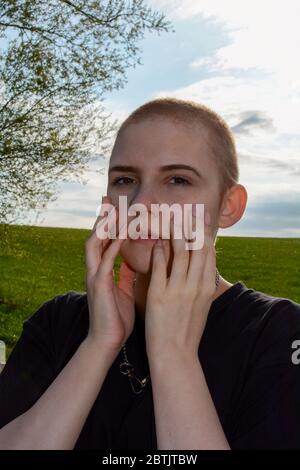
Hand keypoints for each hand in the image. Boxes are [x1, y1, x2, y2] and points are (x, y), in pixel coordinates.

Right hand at [85, 196, 135, 355]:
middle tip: (109, 199)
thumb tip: (133, 262)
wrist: (108, 341)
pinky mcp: (99, 285)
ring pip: (94, 243)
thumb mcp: (123, 290)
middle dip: (102, 217)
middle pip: (95, 235)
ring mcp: (94, 276)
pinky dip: (112, 246)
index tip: (116, 206)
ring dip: (105, 226)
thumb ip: (125, 274)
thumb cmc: (117, 317)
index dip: (108, 223)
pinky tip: (122, 234)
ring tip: (115, 210)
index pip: (103, 240)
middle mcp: (94, 269)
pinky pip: (104, 261)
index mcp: (101, 270)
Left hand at [145, 207, 215, 359]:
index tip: (199, 217)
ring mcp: (179, 289)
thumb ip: (201, 283)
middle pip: (196, 247)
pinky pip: (161, 266)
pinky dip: (159, 251)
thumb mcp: (200, 304)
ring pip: (180, 252)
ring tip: (169, 217)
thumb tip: (201, 265)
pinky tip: (157, 240)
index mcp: (206, 287)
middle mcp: (196, 285)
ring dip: (174, 232)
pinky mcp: (161, 295)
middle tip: (185, 208)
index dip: (204, 232)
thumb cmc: (187, 329)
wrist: (175, 354)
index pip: (208, 252)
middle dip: (191, 225)